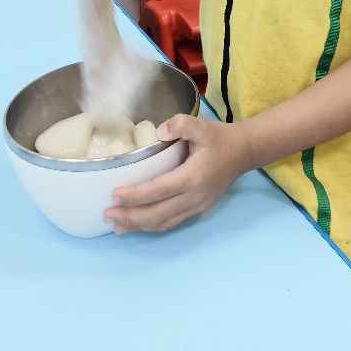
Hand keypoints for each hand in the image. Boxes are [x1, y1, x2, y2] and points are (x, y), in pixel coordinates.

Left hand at [103, 115, 254, 232]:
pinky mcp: (199, 210)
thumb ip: (181, 124)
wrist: (244, 152)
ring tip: (116, 226)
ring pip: (164, 223)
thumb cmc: (220, 138)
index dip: (135, 196)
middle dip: (130, 216)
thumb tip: (160, 132)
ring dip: (139, 226)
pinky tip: (139, 225)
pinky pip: (172, 222)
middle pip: (157, 214)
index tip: (114, 195)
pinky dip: (153, 226)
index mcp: (193, 177)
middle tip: (106, 214)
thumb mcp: (202, 125)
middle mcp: (194, 197)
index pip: (158, 191)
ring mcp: (197, 207)